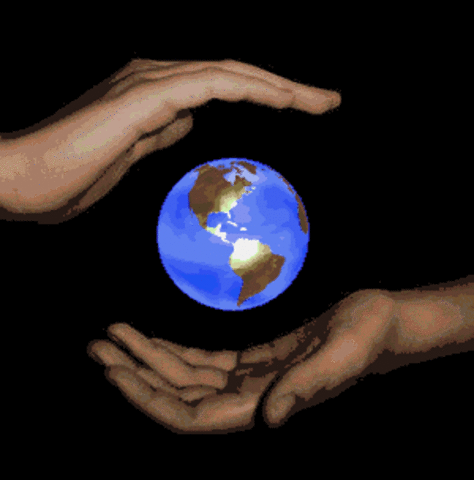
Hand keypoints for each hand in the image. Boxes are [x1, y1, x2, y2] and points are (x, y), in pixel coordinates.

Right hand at [1, 59, 340, 219]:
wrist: (21, 179)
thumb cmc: (68, 175)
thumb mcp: (128, 155)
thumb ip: (158, 132)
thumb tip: (187, 119)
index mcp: (153, 95)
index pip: (222, 87)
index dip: (264, 94)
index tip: (300, 109)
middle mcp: (155, 78)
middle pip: (235, 75)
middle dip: (285, 88)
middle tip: (327, 101)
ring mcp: (148, 84)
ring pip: (229, 73)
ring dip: (279, 86)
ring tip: (319, 101)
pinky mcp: (142, 98)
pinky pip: (209, 84)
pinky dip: (250, 88)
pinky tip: (283, 100)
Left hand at [88, 291, 401, 431]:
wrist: (376, 322)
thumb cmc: (364, 338)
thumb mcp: (340, 357)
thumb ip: (305, 387)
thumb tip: (269, 421)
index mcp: (264, 405)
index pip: (191, 415)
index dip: (149, 398)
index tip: (114, 371)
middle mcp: (248, 401)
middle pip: (177, 394)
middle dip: (135, 371)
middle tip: (99, 345)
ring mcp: (248, 382)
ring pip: (185, 377)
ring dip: (147, 358)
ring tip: (114, 336)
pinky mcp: (251, 363)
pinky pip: (203, 363)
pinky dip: (174, 352)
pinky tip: (152, 340)